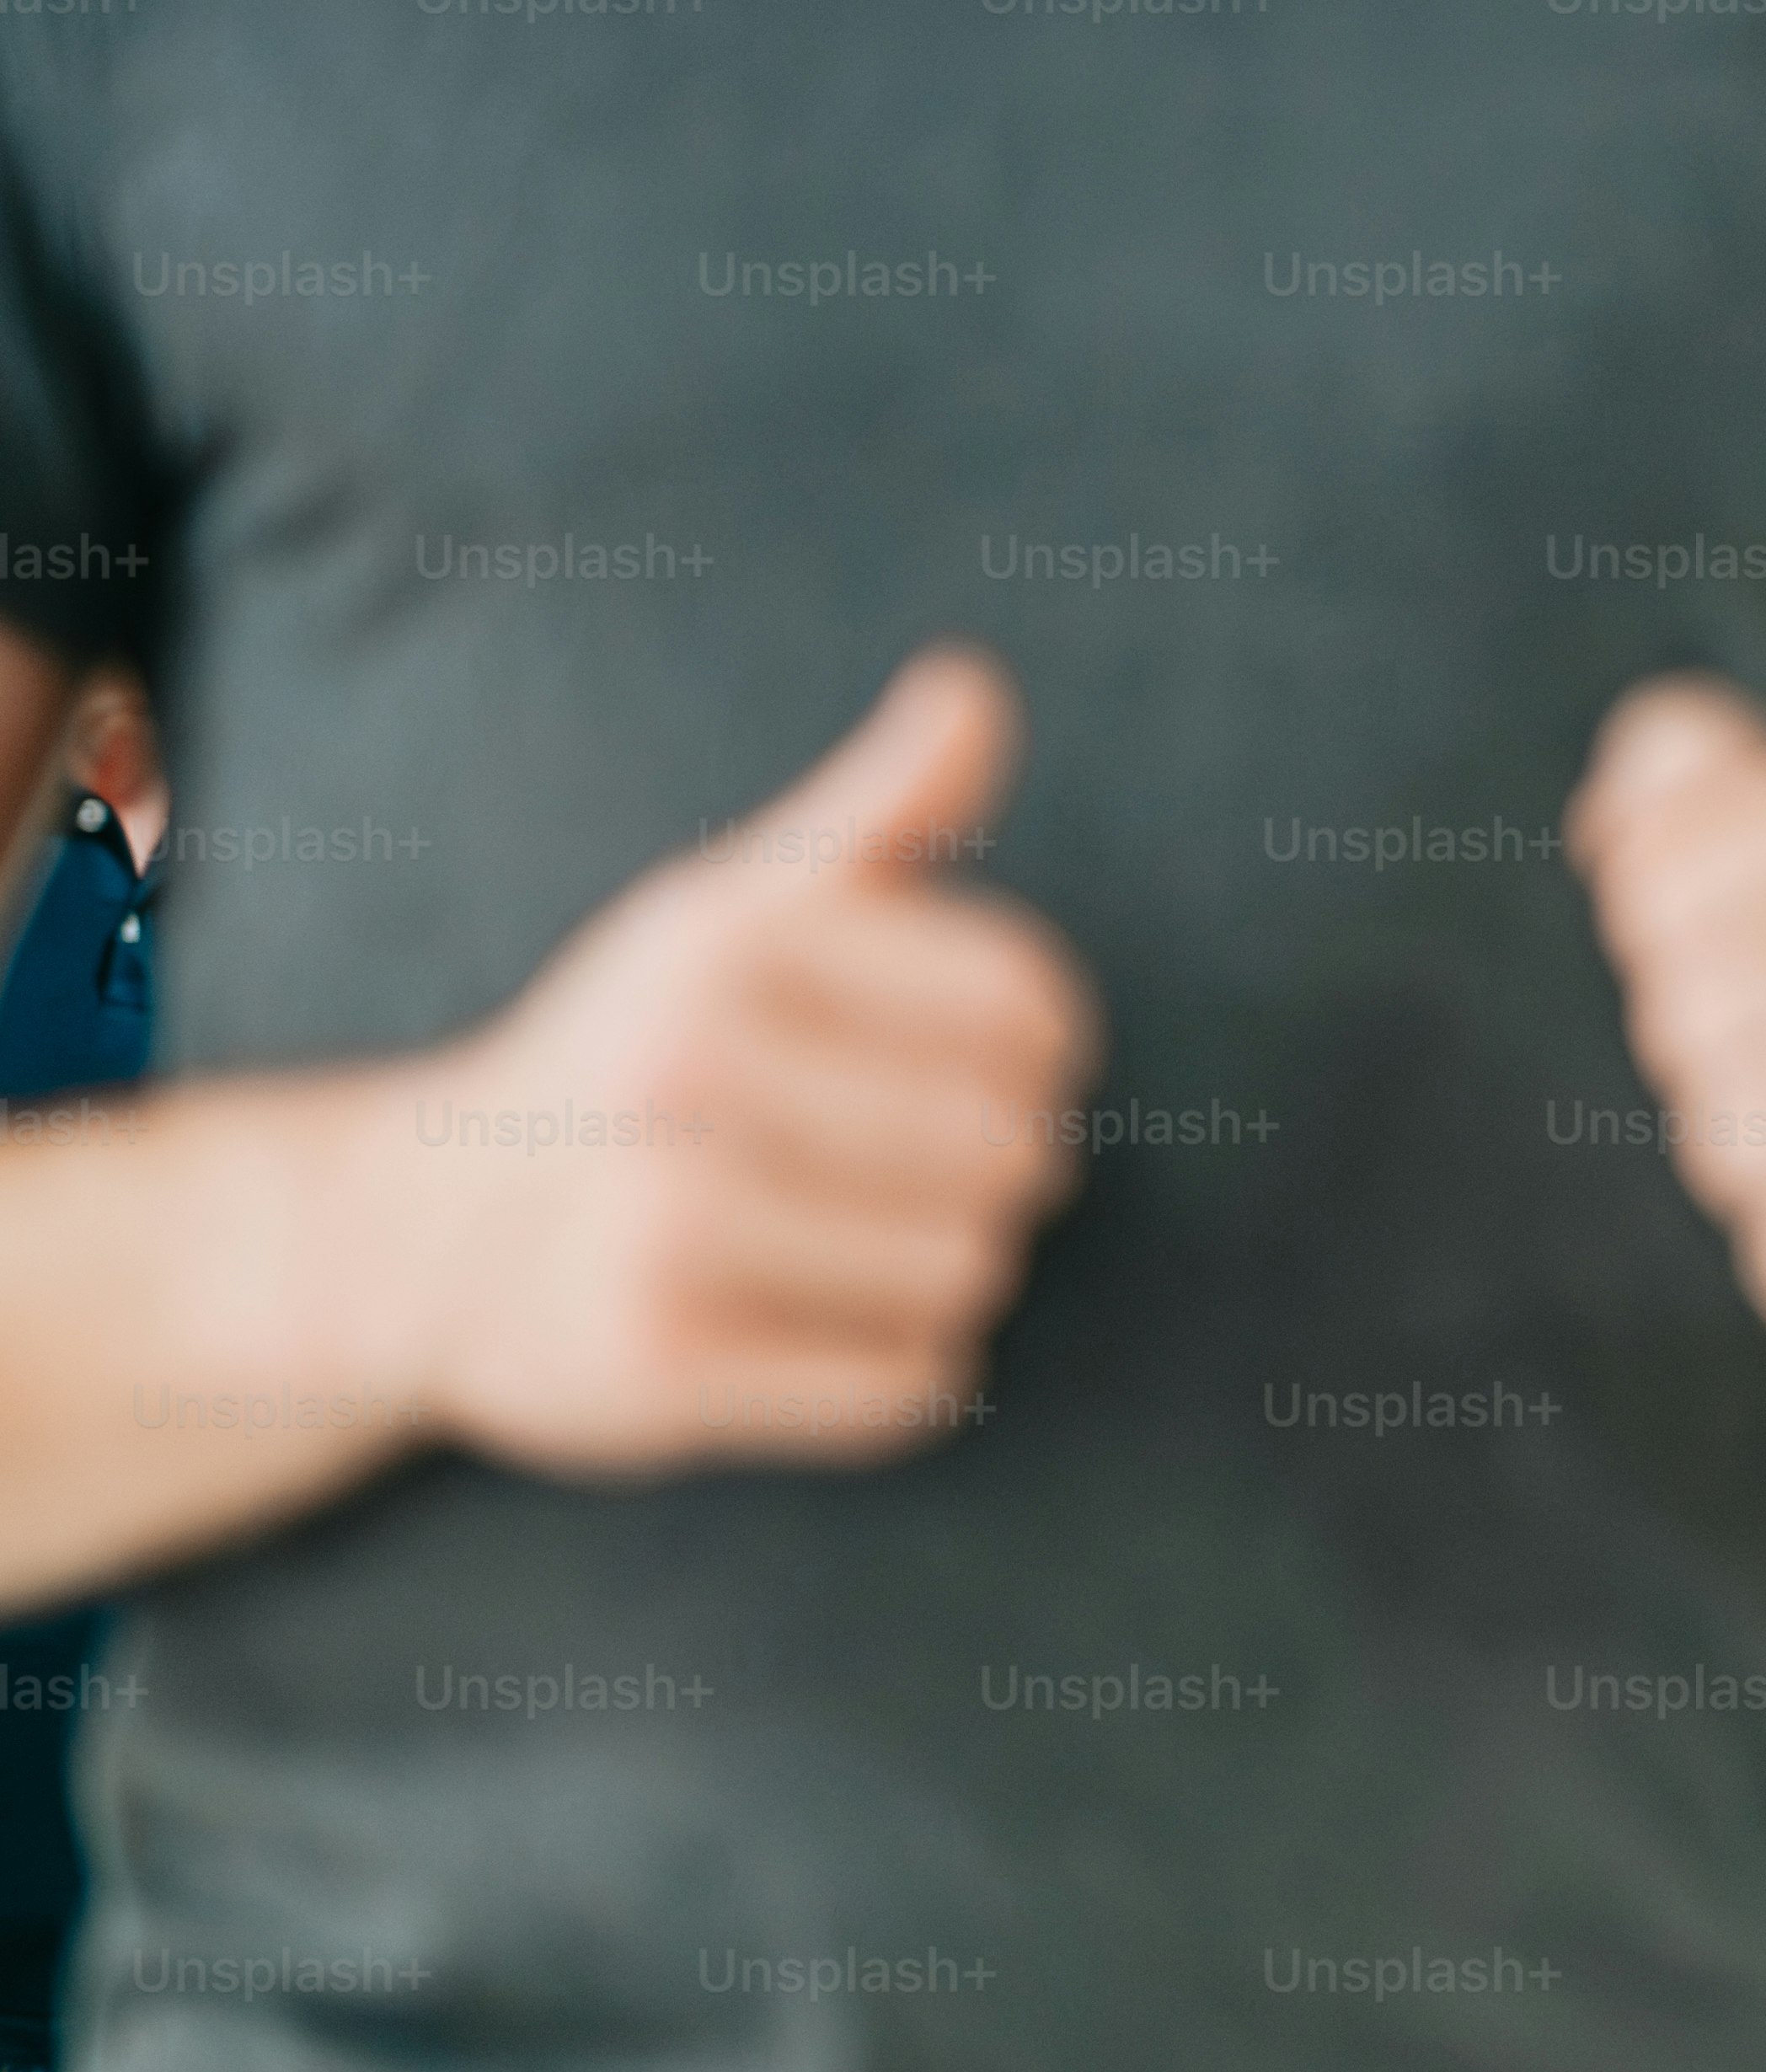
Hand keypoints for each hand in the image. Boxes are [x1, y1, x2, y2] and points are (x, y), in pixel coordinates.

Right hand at [381, 649, 1098, 1471]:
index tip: (959, 1059)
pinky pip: (910, 1384)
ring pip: (971, 1271)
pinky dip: (893, 1368)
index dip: (1038, 1047)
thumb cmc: (633, 1053)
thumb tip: (978, 687)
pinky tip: (800, 1322)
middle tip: (885, 1165)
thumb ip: (881, 808)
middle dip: (989, 1167)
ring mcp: (667, 1229)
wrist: (422, 1231)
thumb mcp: (737, 907)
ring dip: (940, 1269)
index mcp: (730, 944)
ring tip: (834, 1240)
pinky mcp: (663, 1365)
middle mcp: (689, 1075)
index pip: (1031, 1009)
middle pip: (1013, 1150)